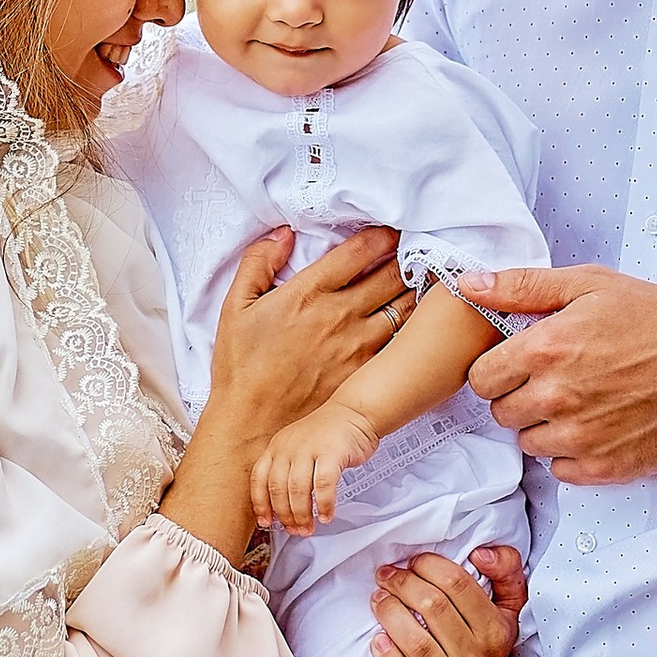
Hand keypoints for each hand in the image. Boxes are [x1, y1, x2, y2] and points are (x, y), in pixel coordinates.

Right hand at [205, 226, 405, 443]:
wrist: (253, 425)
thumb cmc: (242, 368)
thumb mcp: (235, 306)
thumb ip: (257, 263)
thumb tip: (283, 235)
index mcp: (308, 293)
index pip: (357, 253)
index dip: (379, 237)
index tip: (388, 232)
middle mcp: (339, 315)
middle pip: (389, 275)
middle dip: (404, 257)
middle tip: (414, 248)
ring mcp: (357, 346)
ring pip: (403, 307)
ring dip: (414, 289)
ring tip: (422, 279)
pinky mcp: (366, 372)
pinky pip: (399, 342)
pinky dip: (412, 326)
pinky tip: (417, 322)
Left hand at [253, 402, 380, 535]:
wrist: (355, 411)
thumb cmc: (328, 434)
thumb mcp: (298, 446)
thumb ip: (288, 470)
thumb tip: (281, 507)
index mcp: (277, 446)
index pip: (259, 479)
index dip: (261, 504)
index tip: (266, 522)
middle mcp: (288, 447)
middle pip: (278, 489)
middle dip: (285, 516)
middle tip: (294, 530)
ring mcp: (309, 448)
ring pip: (298, 490)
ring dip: (302, 514)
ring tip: (309, 527)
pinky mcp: (331, 452)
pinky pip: (323, 485)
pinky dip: (323, 504)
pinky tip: (326, 515)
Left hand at [369, 543, 524, 656]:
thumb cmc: (487, 645)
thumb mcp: (508, 606)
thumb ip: (506, 569)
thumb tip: (482, 554)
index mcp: (495, 629)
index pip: (457, 584)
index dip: (429, 565)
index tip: (412, 561)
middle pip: (433, 608)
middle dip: (403, 584)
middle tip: (387, 576)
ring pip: (417, 644)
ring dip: (390, 616)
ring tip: (378, 600)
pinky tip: (378, 642)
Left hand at [462, 266, 656, 486]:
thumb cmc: (654, 321)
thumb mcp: (589, 284)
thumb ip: (522, 286)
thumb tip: (470, 285)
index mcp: (545, 349)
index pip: (481, 377)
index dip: (497, 369)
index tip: (518, 364)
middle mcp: (555, 397)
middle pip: (501, 412)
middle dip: (519, 396)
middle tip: (554, 380)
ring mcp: (578, 436)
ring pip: (528, 442)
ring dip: (544, 425)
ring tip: (580, 402)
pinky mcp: (601, 466)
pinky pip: (560, 469)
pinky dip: (571, 453)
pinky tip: (596, 426)